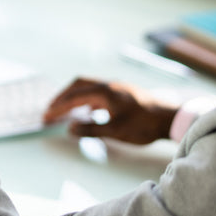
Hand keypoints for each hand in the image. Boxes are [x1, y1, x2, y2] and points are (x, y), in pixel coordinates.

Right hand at [42, 77, 178, 144]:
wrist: (170, 118)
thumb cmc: (144, 125)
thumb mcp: (116, 131)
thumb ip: (91, 129)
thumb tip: (69, 128)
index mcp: (105, 91)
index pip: (74, 97)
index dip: (58, 107)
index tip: (46, 116)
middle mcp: (108, 85)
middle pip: (78, 85)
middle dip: (62, 97)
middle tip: (50, 111)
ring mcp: (115, 87)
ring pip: (87, 87)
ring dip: (73, 97)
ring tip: (63, 111)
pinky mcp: (121, 93)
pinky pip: (96, 92)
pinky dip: (85, 100)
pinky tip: (86, 112)